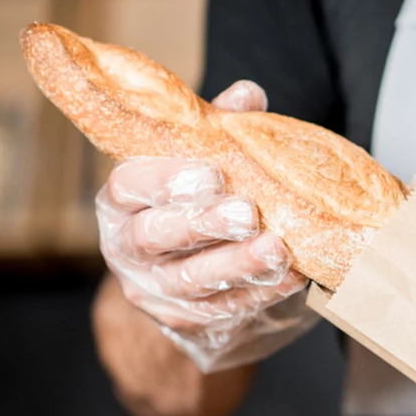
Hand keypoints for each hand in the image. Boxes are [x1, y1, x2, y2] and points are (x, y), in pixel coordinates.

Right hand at [95, 80, 316, 371]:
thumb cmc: (197, 207)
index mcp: (123, 200)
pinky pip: (224, 309)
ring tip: (278, 250)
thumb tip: (248, 94)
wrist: (192, 284)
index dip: (168, 180)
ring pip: (193, 279)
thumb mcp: (203, 166)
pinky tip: (292, 277)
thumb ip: (219, 132)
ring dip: (239, 264)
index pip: (130, 185)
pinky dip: (260, 292)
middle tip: (248, 213)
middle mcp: (129, 247)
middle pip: (158, 235)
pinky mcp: (187, 322)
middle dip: (205, 224)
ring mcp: (155, 290)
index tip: (211, 173)